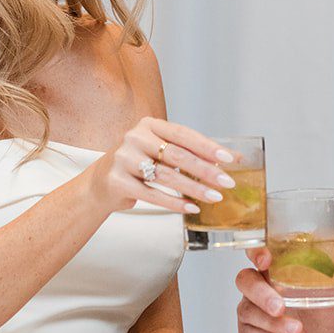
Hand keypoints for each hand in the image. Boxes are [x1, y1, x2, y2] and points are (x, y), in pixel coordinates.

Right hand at [89, 117, 233, 214]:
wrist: (99, 184)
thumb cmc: (138, 165)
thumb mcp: (160, 151)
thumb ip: (190, 152)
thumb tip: (234, 158)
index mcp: (148, 124)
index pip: (183, 134)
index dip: (207, 146)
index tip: (229, 158)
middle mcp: (134, 137)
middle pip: (177, 155)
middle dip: (206, 170)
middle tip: (227, 182)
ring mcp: (123, 159)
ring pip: (166, 176)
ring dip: (194, 189)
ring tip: (214, 197)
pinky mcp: (117, 181)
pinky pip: (152, 194)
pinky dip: (174, 203)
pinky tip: (192, 207)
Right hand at [234, 247, 333, 332]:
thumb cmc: (323, 317)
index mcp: (278, 271)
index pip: (258, 253)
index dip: (257, 252)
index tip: (265, 259)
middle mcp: (260, 288)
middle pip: (245, 280)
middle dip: (261, 293)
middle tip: (280, 307)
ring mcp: (252, 311)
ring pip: (249, 311)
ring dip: (274, 324)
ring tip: (297, 332)